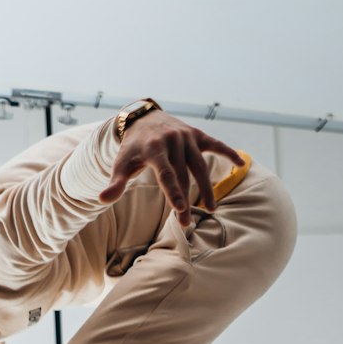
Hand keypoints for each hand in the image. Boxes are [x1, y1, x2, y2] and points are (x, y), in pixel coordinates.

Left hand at [100, 111, 244, 227]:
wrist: (142, 119)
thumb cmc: (131, 149)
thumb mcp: (120, 164)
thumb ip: (115, 184)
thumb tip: (101, 200)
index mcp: (154, 148)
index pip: (166, 174)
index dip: (173, 193)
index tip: (180, 211)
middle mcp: (172, 140)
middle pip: (184, 175)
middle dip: (186, 199)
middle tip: (187, 224)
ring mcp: (186, 136)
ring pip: (200, 165)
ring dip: (207, 187)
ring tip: (211, 209)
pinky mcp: (196, 134)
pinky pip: (215, 144)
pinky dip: (228, 152)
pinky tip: (241, 163)